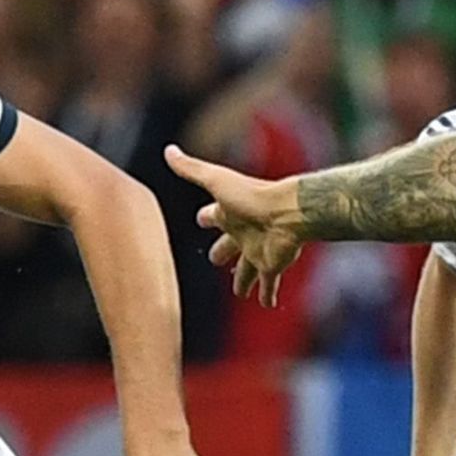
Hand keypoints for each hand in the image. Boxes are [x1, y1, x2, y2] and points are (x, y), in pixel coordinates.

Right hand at [166, 148, 308, 296]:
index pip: (213, 215)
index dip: (207, 217)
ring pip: (248, 269)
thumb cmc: (253, 195)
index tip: (201, 219)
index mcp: (229, 212)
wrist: (287, 212)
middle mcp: (244, 232)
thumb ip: (190, 168)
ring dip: (243, 280)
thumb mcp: (215, 180)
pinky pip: (269, 284)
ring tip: (240, 292)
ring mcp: (258, 250)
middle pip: (229, 245)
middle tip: (215, 259)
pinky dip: (267, 295)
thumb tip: (168, 150)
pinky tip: (267, 305)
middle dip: (222, 252)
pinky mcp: (271, 265)